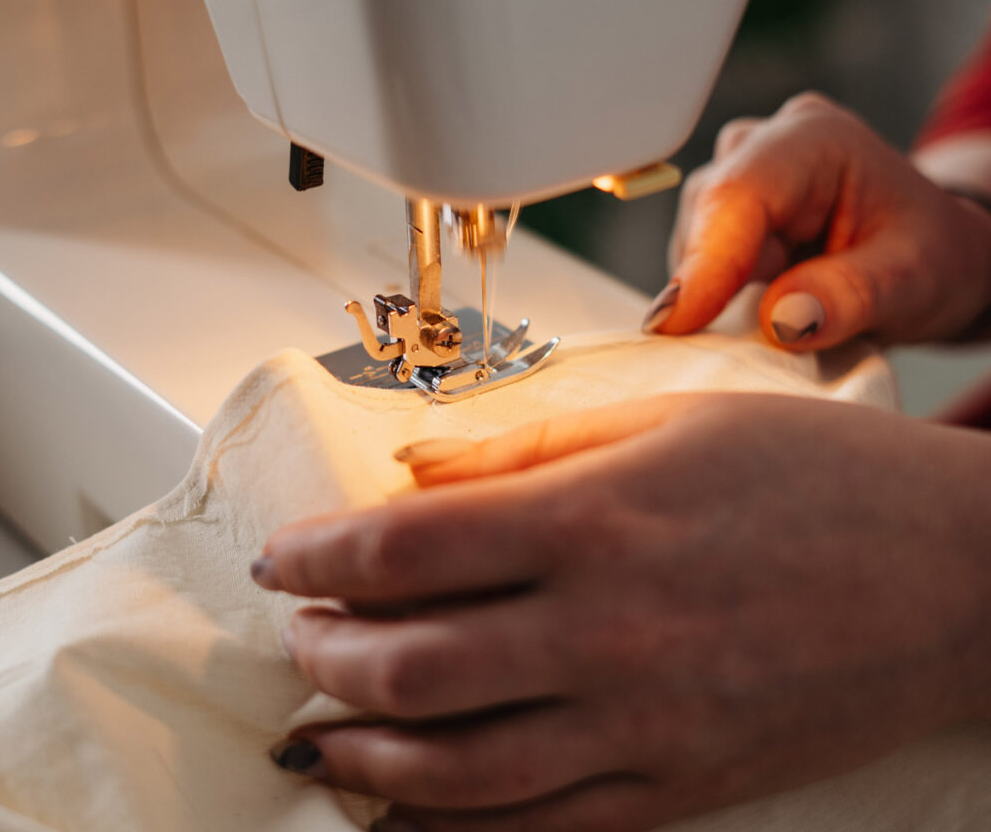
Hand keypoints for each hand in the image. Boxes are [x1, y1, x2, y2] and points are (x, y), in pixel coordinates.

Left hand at [254, 395, 990, 831]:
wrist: (955, 573)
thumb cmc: (817, 476)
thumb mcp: (668, 418)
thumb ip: (528, 446)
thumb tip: (419, 465)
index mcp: (599, 519)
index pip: (408, 547)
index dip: (322, 553)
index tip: (284, 558)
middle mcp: (609, 633)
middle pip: (411, 665)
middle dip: (325, 653)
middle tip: (298, 637)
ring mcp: (645, 726)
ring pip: (457, 772)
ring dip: (364, 753)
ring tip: (318, 734)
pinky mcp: (681, 787)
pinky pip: (539, 830)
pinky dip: (452, 828)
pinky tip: (406, 808)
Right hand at [653, 93, 990, 348]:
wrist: (933, 254)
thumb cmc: (930, 256)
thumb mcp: (913, 282)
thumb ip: (851, 297)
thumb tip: (781, 320)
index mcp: (816, 141)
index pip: (738, 195)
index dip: (704, 262)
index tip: (675, 324)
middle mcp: (766, 143)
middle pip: (705, 216)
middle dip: (718, 283)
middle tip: (766, 333)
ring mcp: (739, 172)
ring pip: (692, 238)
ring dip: (720, 290)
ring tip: (788, 308)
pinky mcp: (724, 209)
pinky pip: (695, 256)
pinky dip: (717, 292)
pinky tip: (761, 302)